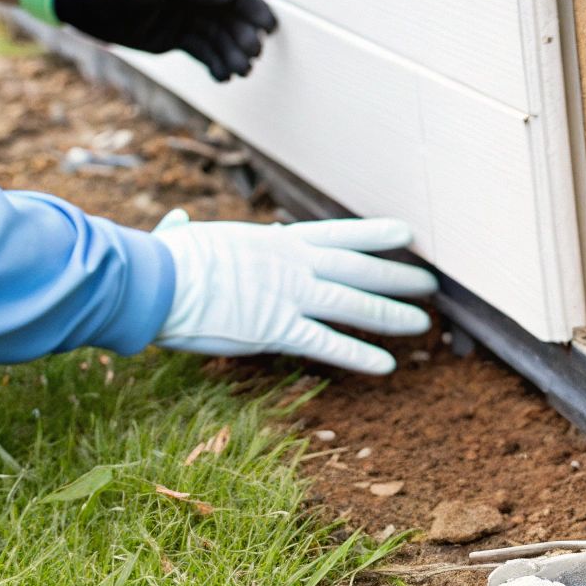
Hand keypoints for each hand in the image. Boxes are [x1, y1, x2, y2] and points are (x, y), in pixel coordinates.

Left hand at [55, 0, 277, 81]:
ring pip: (219, 38)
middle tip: (251, 57)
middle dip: (244, 38)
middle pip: (231, 19)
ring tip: (240, 72)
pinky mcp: (174, 37)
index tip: (269, 29)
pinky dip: (215, 64)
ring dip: (232, 54)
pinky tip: (223, 77)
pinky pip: (202, 52)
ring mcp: (186, 16)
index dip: (254, 9)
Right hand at [151, 210, 438, 374]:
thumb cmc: (162, 261)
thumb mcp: (182, 240)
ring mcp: (289, 296)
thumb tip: (175, 220)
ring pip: (353, 305)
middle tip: (430, 282)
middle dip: (396, 276)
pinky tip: (386, 365)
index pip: (337, 235)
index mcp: (276, 243)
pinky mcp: (276, 330)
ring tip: (422, 323)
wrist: (155, 281)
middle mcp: (292, 265)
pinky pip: (326, 344)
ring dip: (390, 314)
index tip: (405, 232)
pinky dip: (358, 354)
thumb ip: (185, 231)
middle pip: (357, 270)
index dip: (374, 234)